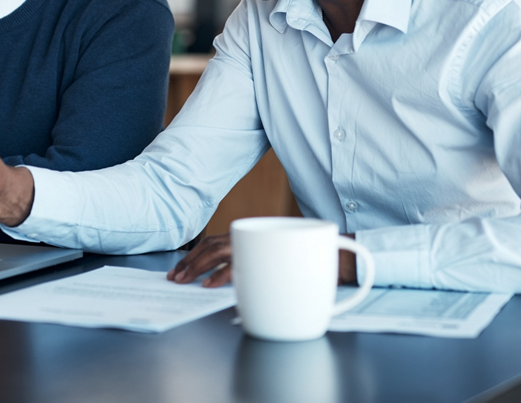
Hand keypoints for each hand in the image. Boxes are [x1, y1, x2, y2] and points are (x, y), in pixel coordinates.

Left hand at [167, 231, 358, 286]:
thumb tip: (230, 285)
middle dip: (191, 261)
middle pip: (214, 244)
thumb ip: (256, 269)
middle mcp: (259, 238)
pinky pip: (242, 265)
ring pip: (221, 251)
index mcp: (257, 237)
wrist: (346, 258)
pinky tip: (210, 284)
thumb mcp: (279, 265)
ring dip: (199, 266)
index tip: (181, 266)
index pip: (219, 240)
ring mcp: (265, 247)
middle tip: (175, 276)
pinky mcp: (273, 258)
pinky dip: (223, 274)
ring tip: (184, 279)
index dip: (198, 253)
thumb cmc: (313, 264)